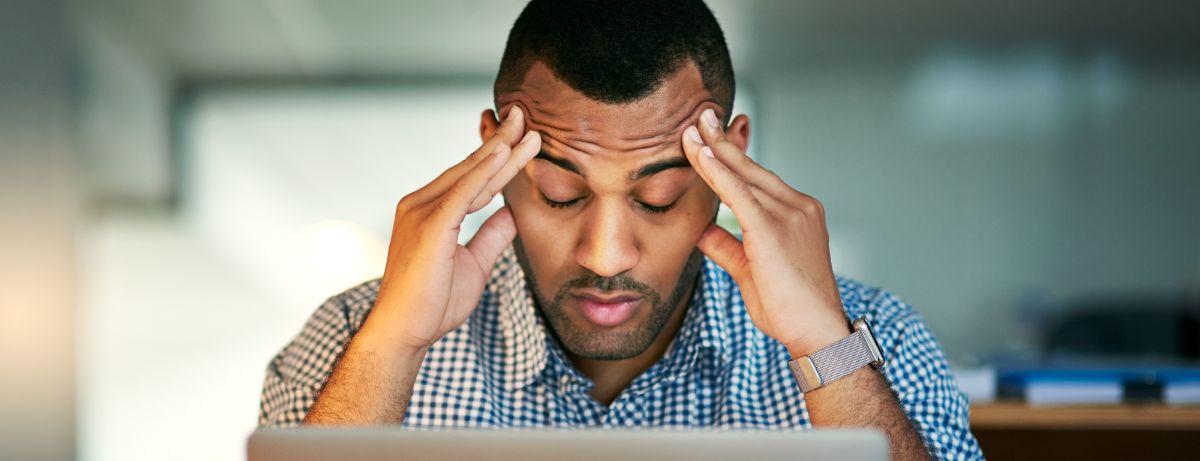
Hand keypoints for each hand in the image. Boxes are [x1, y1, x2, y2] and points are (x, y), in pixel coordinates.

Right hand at [364, 107, 540, 351]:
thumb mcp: (475, 264)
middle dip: (501, 142)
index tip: (522, 137)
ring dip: (500, 150)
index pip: (473, 178)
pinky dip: (483, 172)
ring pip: (469, 175)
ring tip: (526, 128)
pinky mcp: (429, 225)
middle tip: (524, 115)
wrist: (404, 332)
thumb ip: (491, 236)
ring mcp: (421, 211)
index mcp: (431, 211)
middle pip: (471, 167)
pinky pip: (462, 193)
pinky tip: (502, 153)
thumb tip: (512, 213)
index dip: (499, 157)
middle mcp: (421, 203)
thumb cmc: (433, 303)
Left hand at [681, 109, 849, 356]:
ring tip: (693, 126)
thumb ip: (726, 246)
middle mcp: (797, 206)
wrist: (816, 332)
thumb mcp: (749, 270)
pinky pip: (738, 194)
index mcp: (797, 213)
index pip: (758, 178)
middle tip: (701, 115)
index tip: (714, 135)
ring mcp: (789, 215)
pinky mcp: (773, 229)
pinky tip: (701, 155)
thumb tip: (701, 230)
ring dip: (715, 149)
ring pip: (743, 175)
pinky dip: (717, 172)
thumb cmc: (789, 307)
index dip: (734, 156)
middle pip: (752, 167)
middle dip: (723, 140)